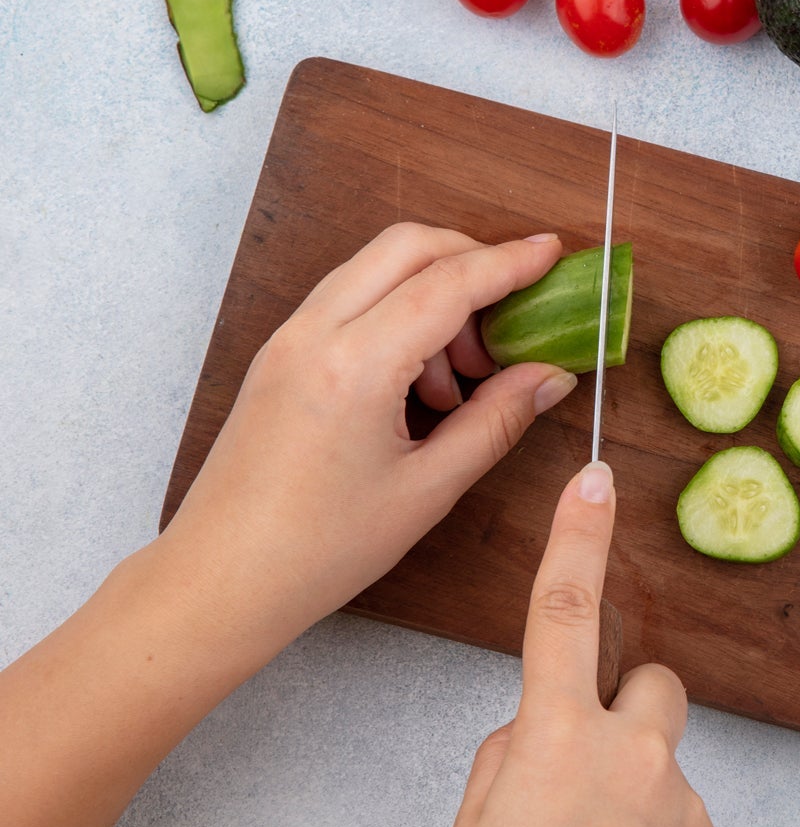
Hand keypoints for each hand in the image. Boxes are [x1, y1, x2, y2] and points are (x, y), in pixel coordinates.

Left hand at [161, 223, 577, 654]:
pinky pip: (351, 300)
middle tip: (512, 315)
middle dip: (471, 261)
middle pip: (407, 246)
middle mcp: (313, 334)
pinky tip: (420, 383)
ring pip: (377, 267)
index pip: (447, 284)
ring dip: (434, 293)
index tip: (552, 253)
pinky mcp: (280, 353)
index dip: (509, 263)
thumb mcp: (427, 489)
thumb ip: (496, 421)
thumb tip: (549, 377)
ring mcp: (289, 338)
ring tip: (462, 378)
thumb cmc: (317, 550)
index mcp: (353, 366)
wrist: (220, 580)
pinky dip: (398, 314)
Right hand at [450, 462, 734, 826]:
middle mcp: (633, 753)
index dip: (576, 538)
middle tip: (589, 778)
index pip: (562, 612)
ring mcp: (685, 801)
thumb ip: (510, 752)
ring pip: (666, 762)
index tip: (595, 479)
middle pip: (651, 684)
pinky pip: (689, 822)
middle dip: (626, 711)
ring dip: (640, 790)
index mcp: (556, 737)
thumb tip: (542, 731)